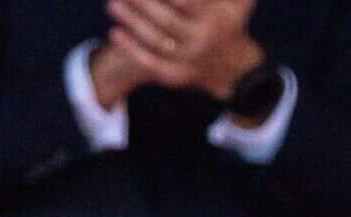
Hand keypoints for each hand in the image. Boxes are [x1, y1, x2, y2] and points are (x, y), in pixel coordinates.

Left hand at [108, 0, 264, 101]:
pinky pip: (149, 62)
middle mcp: (201, 42)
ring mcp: (187, 61)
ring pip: (155, 41)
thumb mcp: (238, 3)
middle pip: (166, 21)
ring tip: (113, 5)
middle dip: (142, 3)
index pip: (185, 2)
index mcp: (213, 20)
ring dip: (131, 23)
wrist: (232, 68)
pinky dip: (131, 48)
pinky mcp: (175, 76)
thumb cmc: (229, 23)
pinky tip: (114, 32)